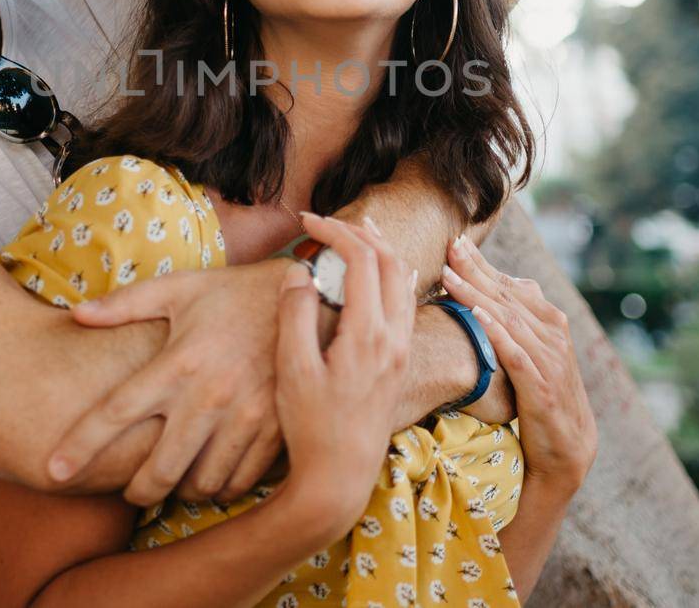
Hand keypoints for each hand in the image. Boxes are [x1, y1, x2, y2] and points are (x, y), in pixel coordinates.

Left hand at [47, 258, 289, 505]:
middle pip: (157, 469)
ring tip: (175, 482)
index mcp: (177, 363)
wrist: (312, 297)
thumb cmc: (236, 293)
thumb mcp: (182, 290)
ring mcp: (244, 417)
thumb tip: (76, 314)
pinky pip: (240, 481)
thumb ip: (126, 303)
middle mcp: (207, 396)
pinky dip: (222, 488)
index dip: (80, 445)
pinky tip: (213, 475)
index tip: (53, 471)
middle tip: (131, 493)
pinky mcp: (275, 430)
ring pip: (200, 483)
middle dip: (137, 492)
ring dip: (181, 491)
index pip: (115, 412)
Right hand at [273, 213, 416, 541]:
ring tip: (355, 234)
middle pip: (390, 262)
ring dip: (380, 251)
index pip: (362, 259)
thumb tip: (300, 271)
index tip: (305, 221)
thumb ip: (295, 316)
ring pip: (404, 281)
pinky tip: (379, 276)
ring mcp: (401, 350)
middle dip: (360, 233)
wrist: (340, 477)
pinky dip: (392, 276)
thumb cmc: (310, 427)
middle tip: (326, 222)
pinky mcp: (400, 363)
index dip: (335, 230)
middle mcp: (395, 337)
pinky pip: (406, 303)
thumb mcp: (292, 371)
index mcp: (369, 334)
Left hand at [441, 235, 596, 499]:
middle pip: (508, 295)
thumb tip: (492, 294)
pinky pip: (516, 354)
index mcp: (550, 323)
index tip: (457, 242)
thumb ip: (517, 323)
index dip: (484, 264)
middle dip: (477, 269)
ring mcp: (549, 360)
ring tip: (450, 274)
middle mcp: (553, 335)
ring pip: (508, 319)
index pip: (511, 286)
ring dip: (478, 294)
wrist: (567, 451)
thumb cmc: (541, 399)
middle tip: (450, 245)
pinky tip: (477, 315)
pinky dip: (497, 332)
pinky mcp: (541, 387)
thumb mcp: (532, 355)